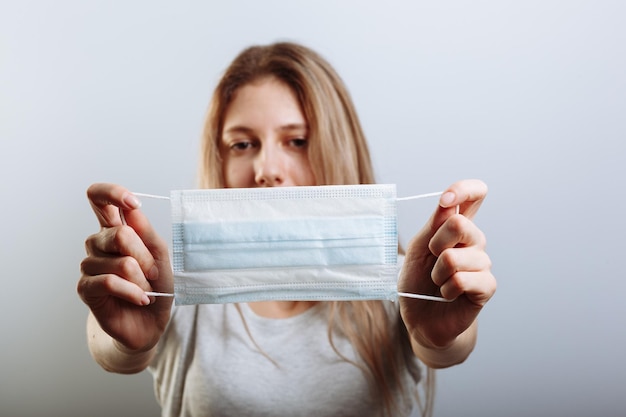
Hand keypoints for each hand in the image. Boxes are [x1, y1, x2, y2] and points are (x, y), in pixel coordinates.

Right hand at [77, 183, 172, 351]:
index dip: (112, 193)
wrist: (151, 322)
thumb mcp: (160, 256)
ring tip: (145, 290)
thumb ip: (147, 233)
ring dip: (141, 280)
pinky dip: (132, 292)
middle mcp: (98, 243)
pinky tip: (141, 299)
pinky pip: (109, 282)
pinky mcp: (85, 288)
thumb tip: (132, 210)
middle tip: (152, 274)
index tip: (133, 203)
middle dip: (145, 257)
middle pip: (119, 234)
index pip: (99, 198)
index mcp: (115, 228)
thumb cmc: (156, 285)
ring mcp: (89, 265)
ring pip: (120, 262)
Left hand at [399, 179, 495, 349]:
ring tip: (438, 282)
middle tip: (431, 259)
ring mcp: (483, 263)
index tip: (445, 202)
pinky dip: (446, 289)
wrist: (421, 318)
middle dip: (435, 244)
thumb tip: (448, 203)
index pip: (474, 195)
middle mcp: (474, 241)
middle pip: (460, 224)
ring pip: (455, 258)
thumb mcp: (417, 248)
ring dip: (437, 273)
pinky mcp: (486, 287)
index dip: (463, 190)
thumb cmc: (418, 280)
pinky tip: (447, 294)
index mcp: (457, 226)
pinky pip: (462, 280)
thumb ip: (434, 225)